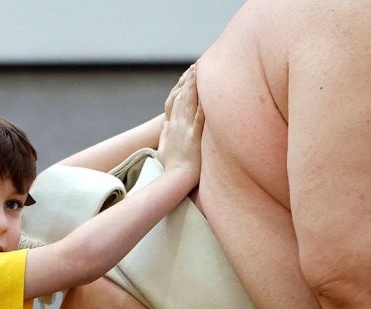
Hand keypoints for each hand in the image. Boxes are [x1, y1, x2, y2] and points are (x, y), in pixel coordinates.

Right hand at [157, 65, 204, 182]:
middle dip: (189, 81)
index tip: (187, 76)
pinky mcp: (194, 137)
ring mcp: (185, 130)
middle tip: (196, 67)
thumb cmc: (171, 167)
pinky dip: (203, 104)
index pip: (175, 102)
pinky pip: (200, 118)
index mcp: (169, 126)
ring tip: (200, 71)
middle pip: (183, 98)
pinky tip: (208, 94)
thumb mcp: (162, 148)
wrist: (175, 179)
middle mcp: (177, 125)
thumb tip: (164, 126)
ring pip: (190, 103)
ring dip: (194, 86)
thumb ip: (164, 135)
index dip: (181, 87)